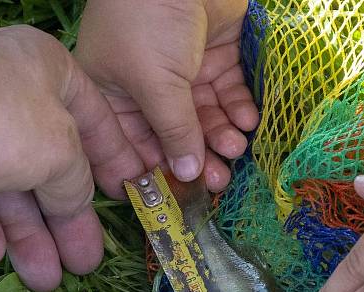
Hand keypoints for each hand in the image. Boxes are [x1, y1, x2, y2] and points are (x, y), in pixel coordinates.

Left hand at [0, 27, 145, 291]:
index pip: (96, 123)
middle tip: (84, 264)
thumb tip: (77, 203)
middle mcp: (12, 97)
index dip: (115, 163)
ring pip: (8, 190)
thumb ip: (77, 182)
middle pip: (50, 168)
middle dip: (66, 221)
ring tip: (44, 280)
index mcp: (50, 75)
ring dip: (26, 236)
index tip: (131, 198)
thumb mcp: (59, 151)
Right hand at [75, 0, 259, 191]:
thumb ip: (174, 131)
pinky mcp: (216, 56)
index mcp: (114, 94)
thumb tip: (187, 173)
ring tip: (237, 148)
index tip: (179, 198)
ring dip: (222, 136)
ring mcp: (183, 72)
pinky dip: (239, 109)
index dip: (155, 172)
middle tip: (219, 181)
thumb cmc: (147, 22)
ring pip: (205, 118)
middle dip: (198, 158)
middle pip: (174, 136)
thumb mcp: (154, 82)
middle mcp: (147, 87)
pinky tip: (249, 121)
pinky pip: (229, 93)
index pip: (133, 145)